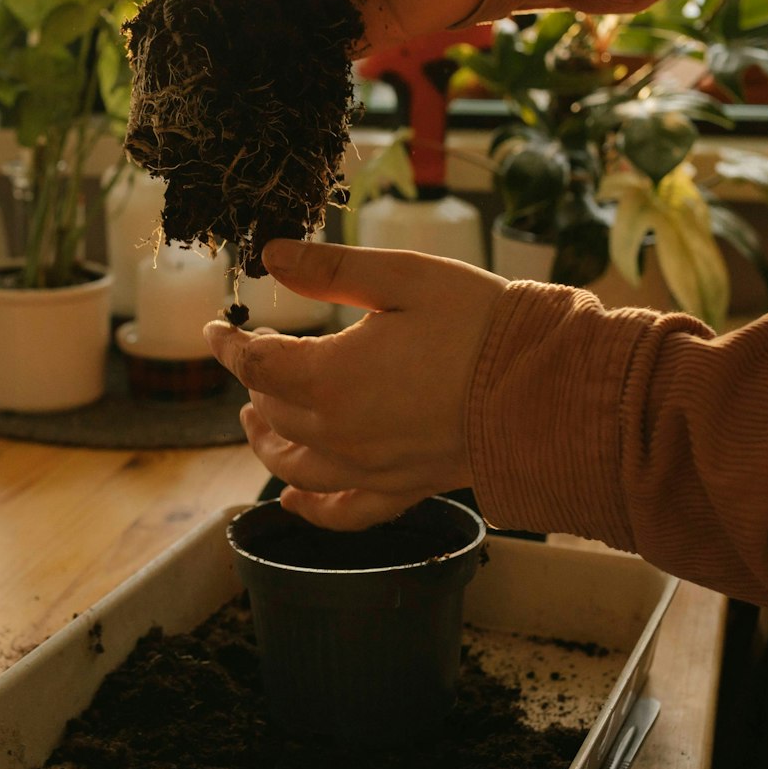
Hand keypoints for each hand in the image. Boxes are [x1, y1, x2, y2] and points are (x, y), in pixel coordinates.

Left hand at [205, 239, 507, 530]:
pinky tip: (292, 501)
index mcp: (332, 378)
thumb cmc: (482, 325)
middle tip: (260, 354)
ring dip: (267, 440)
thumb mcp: (403, 277)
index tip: (216, 329)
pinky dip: (310, 508)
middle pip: (271, 411)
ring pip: (293, 465)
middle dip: (256, 381)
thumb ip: (329, 268)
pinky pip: (342, 512)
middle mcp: (341, 433)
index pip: (255, 365)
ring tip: (256, 417)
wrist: (551, 389)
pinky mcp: (403, 489)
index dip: (229, 345)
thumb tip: (268, 256)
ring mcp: (370, 469)